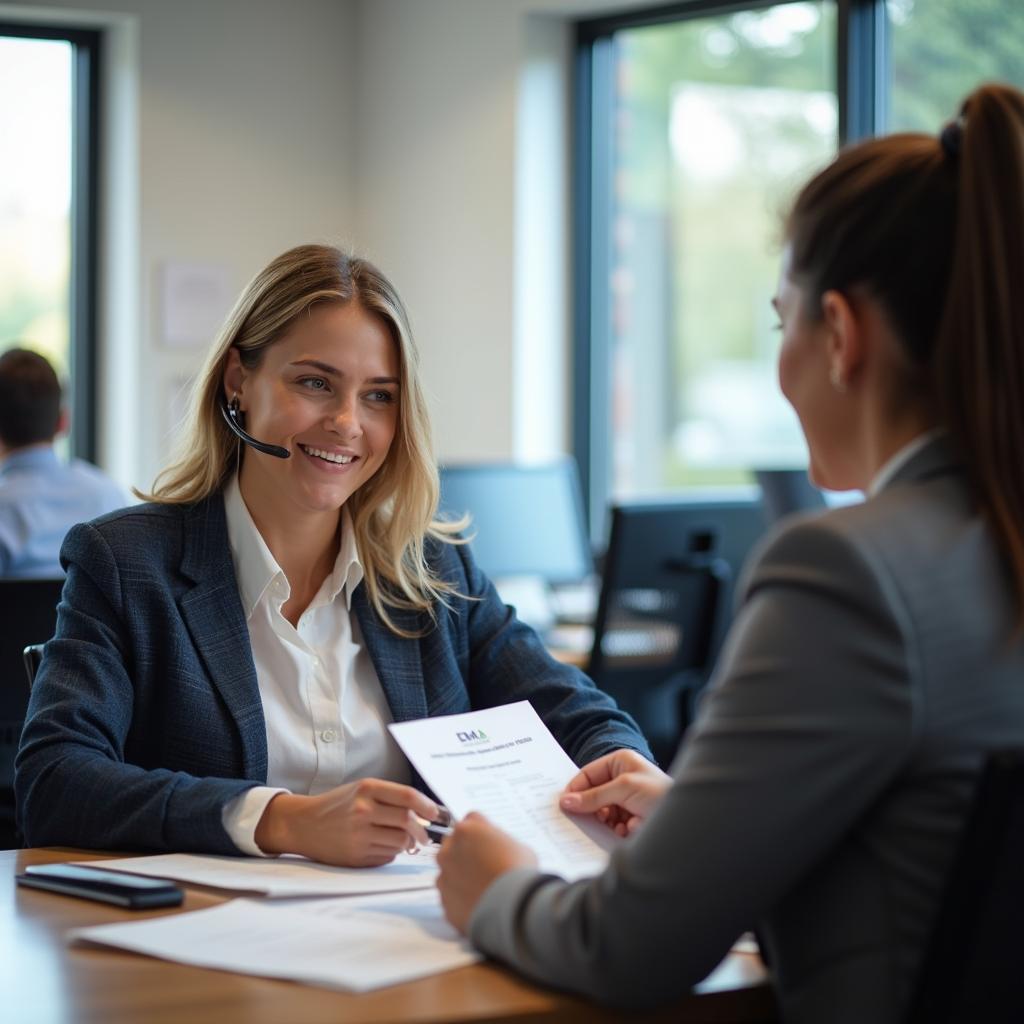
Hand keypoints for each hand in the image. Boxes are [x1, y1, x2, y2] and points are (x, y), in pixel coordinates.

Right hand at [255, 779, 438, 866]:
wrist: (304, 824)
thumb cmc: (337, 805)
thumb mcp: (361, 790)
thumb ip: (390, 797)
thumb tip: (424, 812)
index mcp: (367, 789)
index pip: (407, 796)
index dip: (427, 805)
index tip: (436, 813)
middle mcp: (363, 810)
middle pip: (407, 821)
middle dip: (422, 830)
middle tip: (425, 835)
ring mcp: (359, 834)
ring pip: (400, 841)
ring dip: (409, 843)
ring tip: (406, 842)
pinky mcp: (356, 855)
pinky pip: (387, 856)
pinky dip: (392, 853)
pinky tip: (385, 847)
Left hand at [436, 812, 537, 933]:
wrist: (513, 909)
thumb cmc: (518, 872)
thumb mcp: (517, 845)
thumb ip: (498, 840)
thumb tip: (496, 846)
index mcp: (466, 830)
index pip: (470, 820)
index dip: (482, 831)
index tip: (489, 841)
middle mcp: (449, 851)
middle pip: (454, 844)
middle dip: (466, 851)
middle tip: (486, 864)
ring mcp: (444, 877)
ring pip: (449, 871)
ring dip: (460, 876)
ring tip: (483, 886)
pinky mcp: (445, 901)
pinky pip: (451, 896)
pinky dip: (461, 898)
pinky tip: (479, 902)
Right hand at [559, 748, 670, 836]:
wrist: (686, 820)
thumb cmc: (659, 794)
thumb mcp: (624, 788)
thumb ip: (594, 796)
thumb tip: (566, 801)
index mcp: (620, 762)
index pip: (588, 773)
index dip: (575, 788)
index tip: (563, 804)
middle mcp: (622, 779)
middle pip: (592, 794)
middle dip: (593, 807)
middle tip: (591, 818)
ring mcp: (626, 799)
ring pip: (601, 812)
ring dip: (607, 820)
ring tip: (619, 823)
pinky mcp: (630, 818)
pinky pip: (612, 825)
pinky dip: (617, 829)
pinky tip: (629, 829)